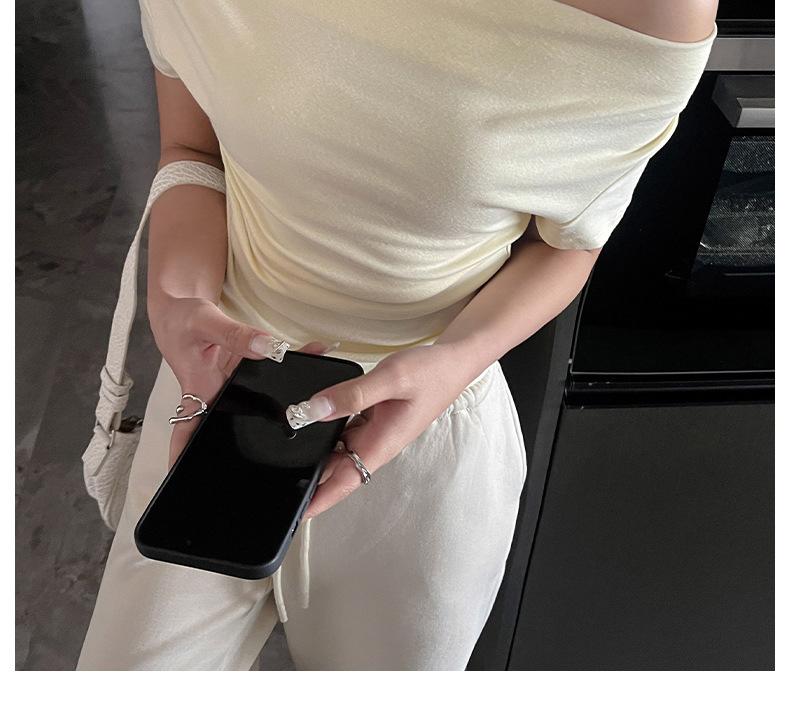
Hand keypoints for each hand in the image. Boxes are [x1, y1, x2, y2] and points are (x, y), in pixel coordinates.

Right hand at [148, 294, 333, 467]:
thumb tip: (268, 349)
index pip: (190, 436)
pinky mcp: (248, 372)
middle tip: (293, 445)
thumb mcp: (204, 324)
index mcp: (200, 395)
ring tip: (319, 407)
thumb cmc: (182, 320)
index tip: (205, 483)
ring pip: (263, 400)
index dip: (195, 461)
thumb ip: (236, 337)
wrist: (184, 306)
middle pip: (238, 427)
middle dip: (263, 438)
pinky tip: (315, 355)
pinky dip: (292, 363)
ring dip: (289, 399)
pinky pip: (272, 373)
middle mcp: (219, 398)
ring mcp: (235, 388)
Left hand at [296, 342, 482, 518]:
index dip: (317, 500)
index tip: (294, 513)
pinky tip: (315, 405)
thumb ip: (352, 394)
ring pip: (334, 444)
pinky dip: (327, 415)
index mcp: (380, 445)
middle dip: (305, 465)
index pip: (342, 483)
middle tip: (275, 465)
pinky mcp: (371, 418)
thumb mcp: (391, 379)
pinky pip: (342, 424)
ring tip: (290, 427)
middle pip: (331, 465)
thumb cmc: (432, 374)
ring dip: (314, 437)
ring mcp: (372, 431)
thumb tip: (314, 409)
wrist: (453, 362)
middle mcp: (374, 443)